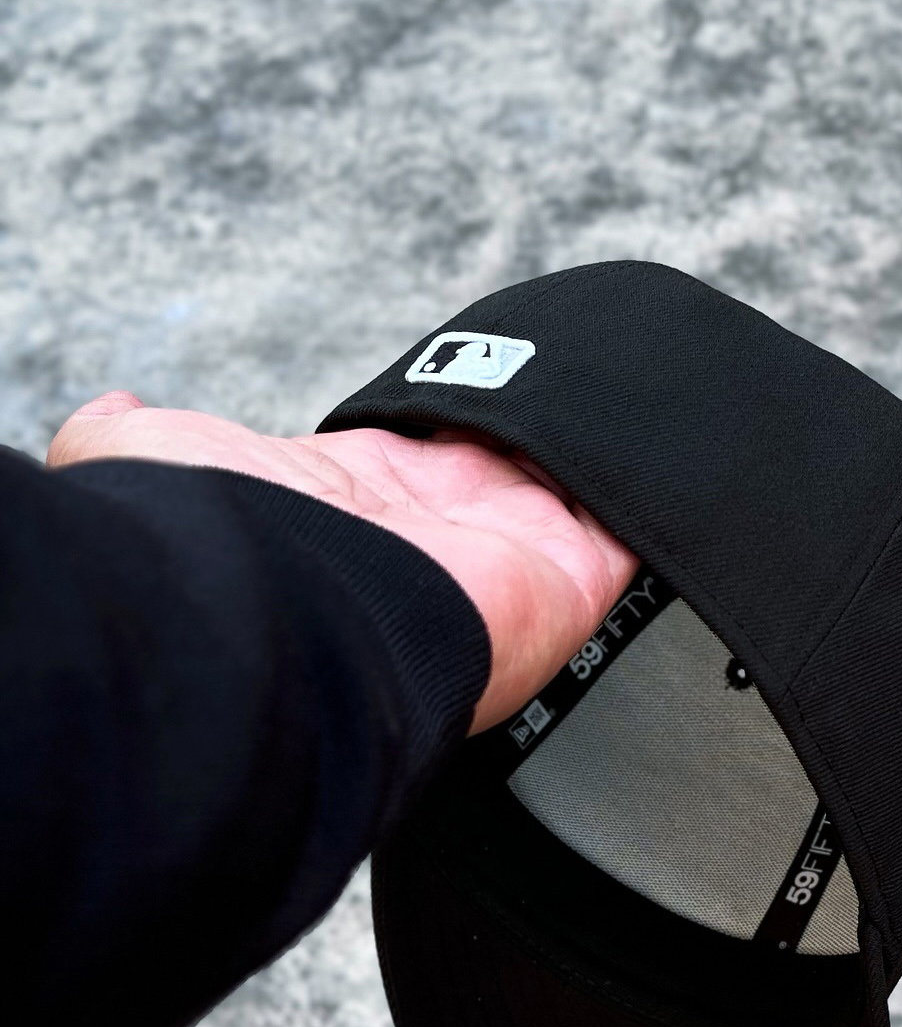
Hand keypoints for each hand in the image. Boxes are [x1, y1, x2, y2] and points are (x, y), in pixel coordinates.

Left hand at [48, 391, 638, 733]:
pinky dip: (647, 490)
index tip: (483, 395)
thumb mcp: (156, 460)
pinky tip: (660, 445)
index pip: (430, 457)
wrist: (288, 630)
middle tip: (560, 397)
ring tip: (627, 402)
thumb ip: (145, 433)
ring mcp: (515, 560)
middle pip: (511, 477)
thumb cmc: (222, 553)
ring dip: (593, 455)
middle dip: (533, 441)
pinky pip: (631, 528)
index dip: (458, 423)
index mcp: (366, 503)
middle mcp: (444, 537)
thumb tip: (117, 411)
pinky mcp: (573, 578)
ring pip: (576, 499)